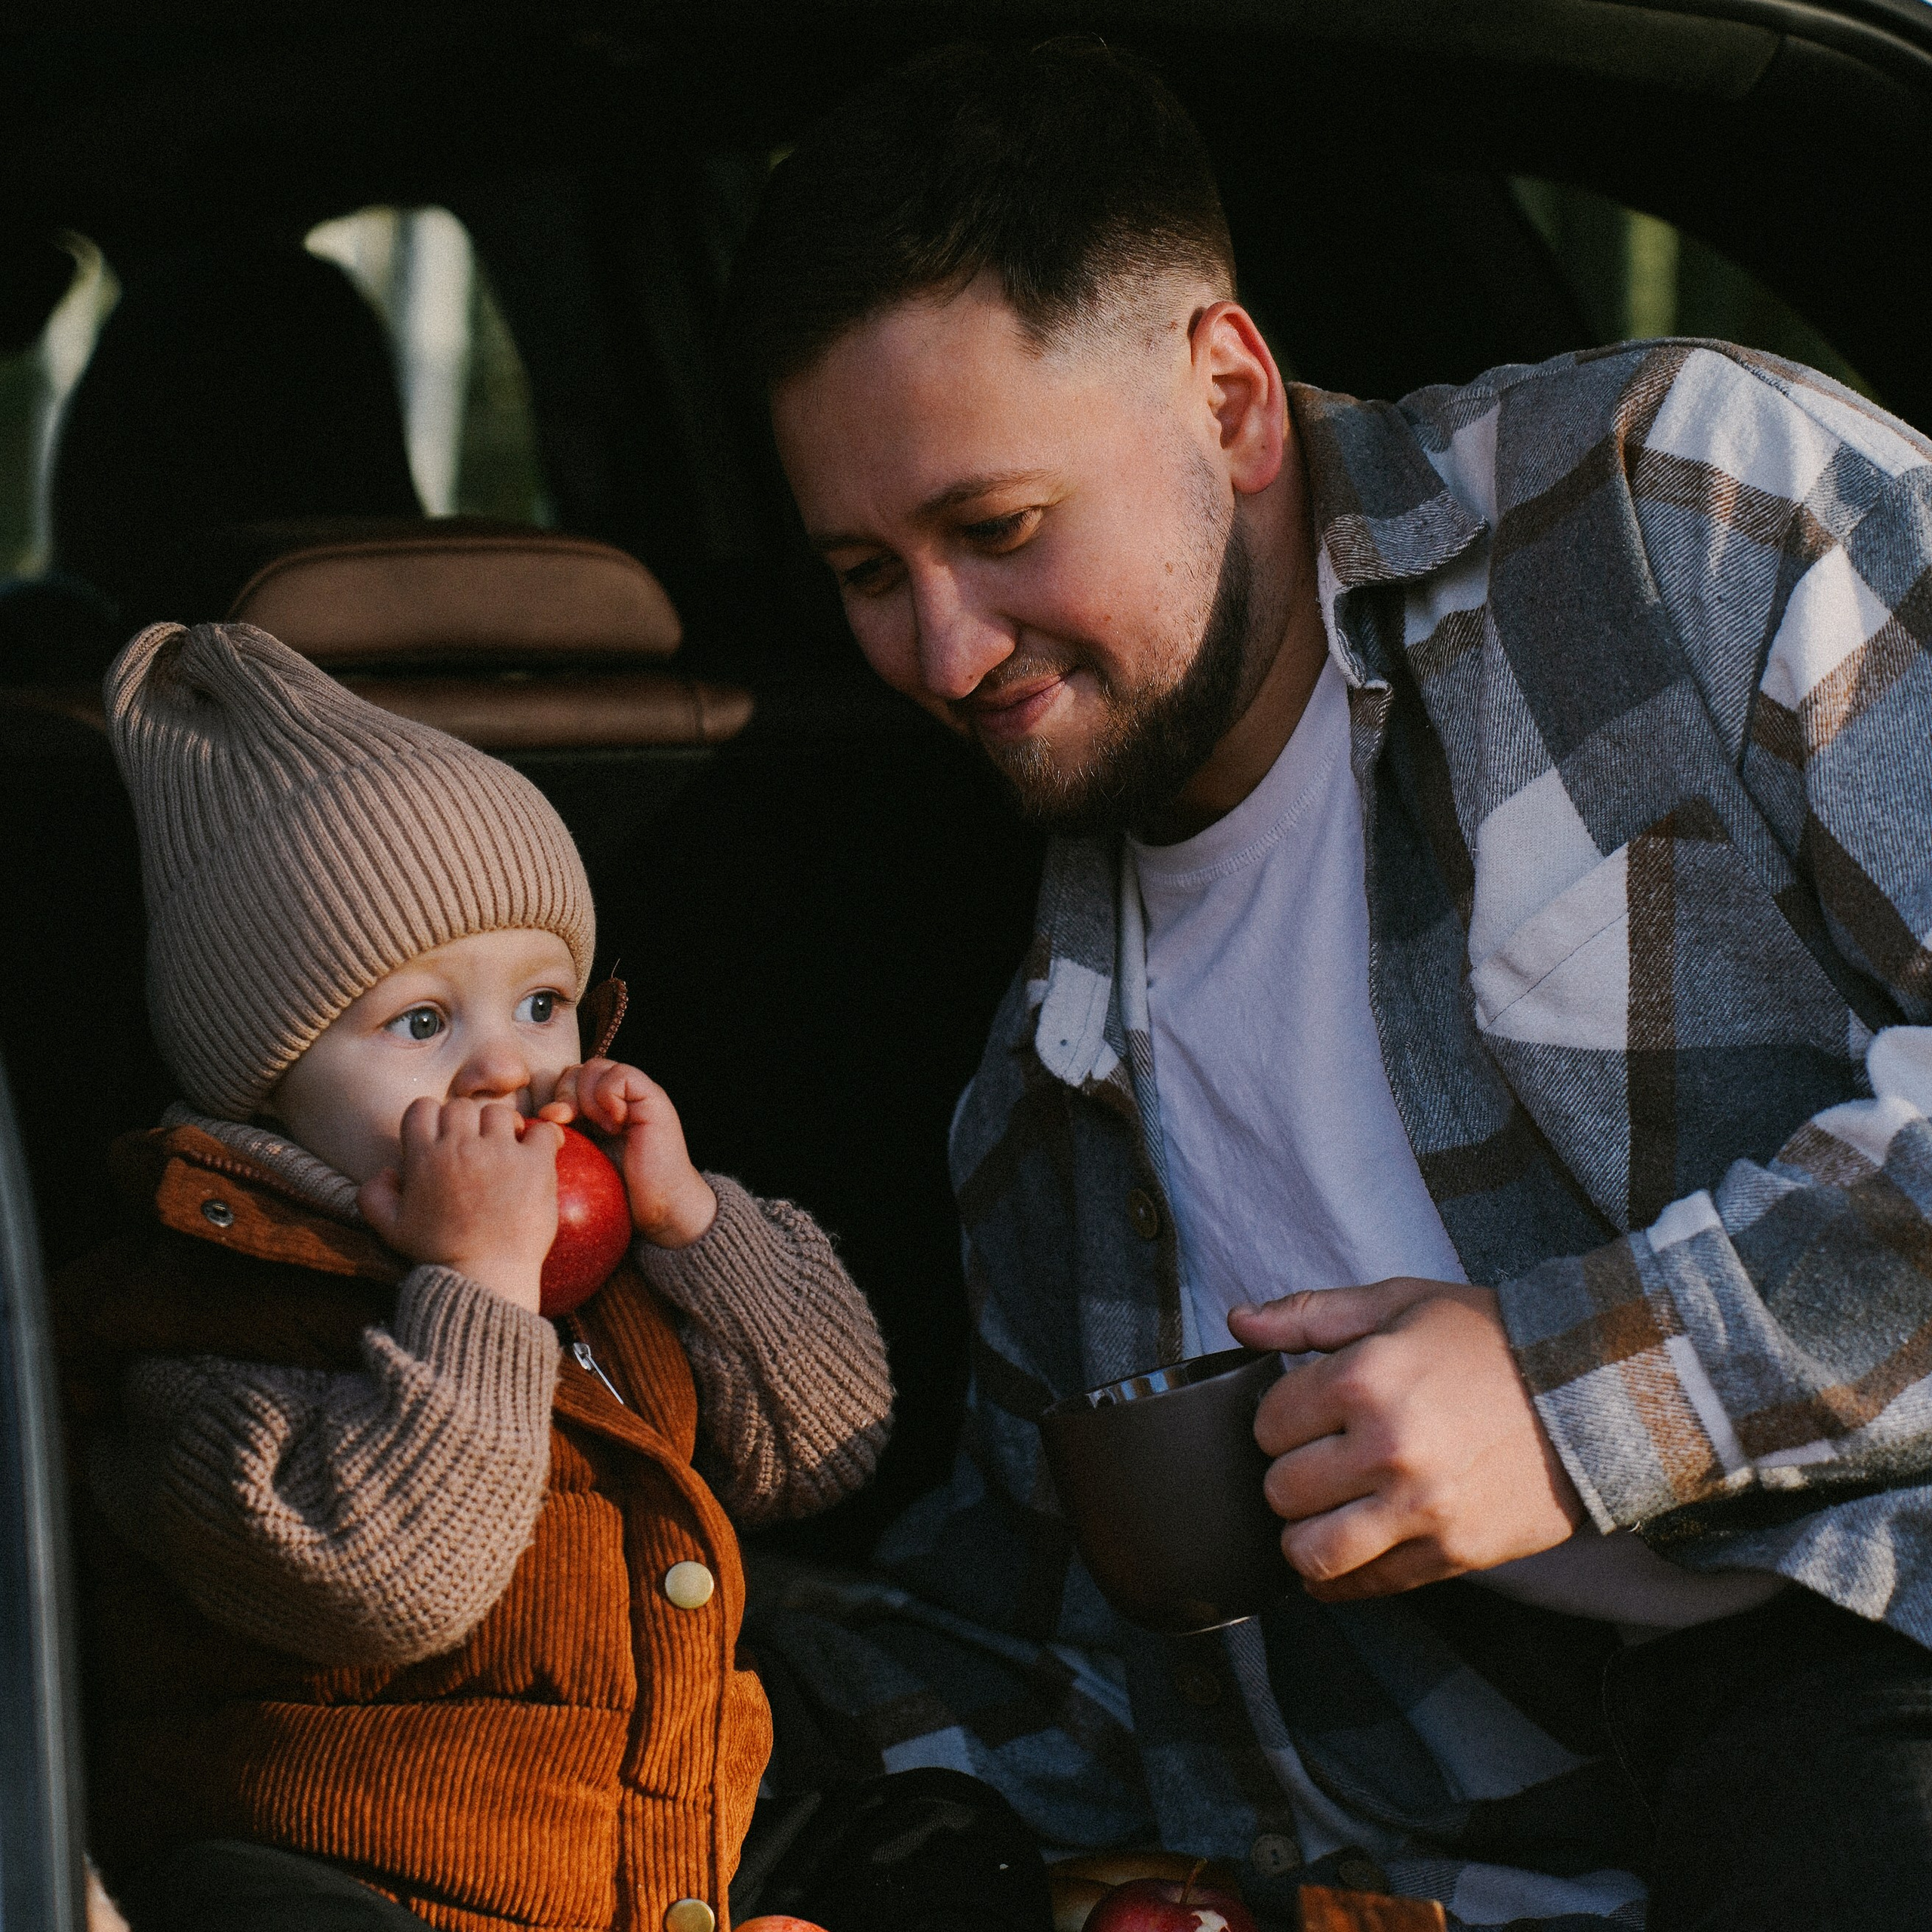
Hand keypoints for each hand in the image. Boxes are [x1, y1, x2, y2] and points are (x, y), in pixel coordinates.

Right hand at [358, 1098, 561, 1312]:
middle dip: (468, 1125)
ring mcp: (500, 1153)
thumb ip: (374, 1196)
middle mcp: (461, 1147)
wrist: (485, 1278)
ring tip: (504, 1155)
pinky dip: (540, 1139)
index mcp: (424, 1157)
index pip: (423, 1107)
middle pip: (463, 1107)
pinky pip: (541, 1130)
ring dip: (502, 1130)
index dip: (433, 1120)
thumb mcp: (391, 1230)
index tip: (443, 1141)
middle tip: (475, 1152)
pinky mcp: (535, 1164)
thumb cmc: (439, 1255)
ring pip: (501, 1113)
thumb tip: (388, 1170)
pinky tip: (534, 1158)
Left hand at [538, 1057, 716, 1247]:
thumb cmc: (621, 1194)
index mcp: (599, 1111)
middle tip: (570, 1121)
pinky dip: (609, 1096)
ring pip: (596, 1067)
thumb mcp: (583, 1161)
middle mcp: (619, 1098)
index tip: (557, 1124)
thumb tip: (543, 1114)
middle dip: (566, 1093)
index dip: (557, 1096)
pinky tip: (614, 1124)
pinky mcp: (653, 1099)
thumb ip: (566, 1135)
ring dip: (587, 1095)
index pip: (568, 1081)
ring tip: (600, 1126)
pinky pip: (620, 1076)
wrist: (661, 1209)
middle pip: (578, 1070)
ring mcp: (637, 1096)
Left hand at [1228, 1278, 1584, 1601]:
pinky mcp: (1452, 1552)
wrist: (1592, 1391)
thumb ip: (1308, 1314)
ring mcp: (1421, 1507)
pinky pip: (1367, 1586)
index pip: (1268, 1424)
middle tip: (1318, 1460)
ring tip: (1324, 1513)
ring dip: (1306, 1535)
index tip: (1305, 1416)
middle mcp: (1386, 1448)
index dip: (1280, 1420)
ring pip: (1310, 1551)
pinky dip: (1342, 1578)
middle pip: (1281, 1489)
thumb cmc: (1489, 1339)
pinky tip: (1347, 1551)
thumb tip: (1238, 1322)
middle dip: (1291, 1474)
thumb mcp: (1397, 1301)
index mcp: (1363, 1379)